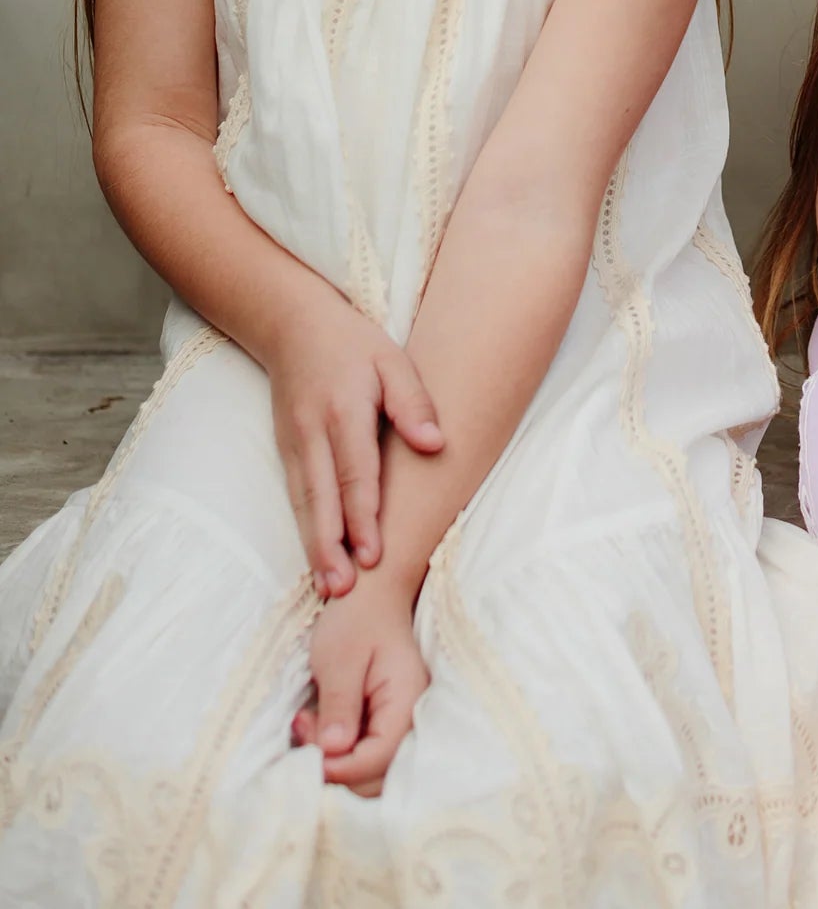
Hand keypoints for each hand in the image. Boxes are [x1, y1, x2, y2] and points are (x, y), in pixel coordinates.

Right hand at [264, 289, 443, 598]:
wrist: (292, 325)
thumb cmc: (353, 344)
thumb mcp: (392, 359)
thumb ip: (412, 402)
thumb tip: (435, 444)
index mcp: (344, 409)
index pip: (354, 470)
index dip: (363, 515)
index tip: (374, 554)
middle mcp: (313, 432)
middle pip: (322, 497)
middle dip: (332, 545)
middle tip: (344, 588)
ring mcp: (294, 444)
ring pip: (304, 504)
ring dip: (315, 547)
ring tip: (329, 586)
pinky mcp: (286, 451)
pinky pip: (297, 497)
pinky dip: (306, 530)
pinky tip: (317, 559)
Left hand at [293, 571, 428, 794]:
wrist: (369, 592)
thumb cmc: (355, 618)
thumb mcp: (339, 660)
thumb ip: (339, 706)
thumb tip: (332, 752)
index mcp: (406, 699)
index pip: (380, 757)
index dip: (342, 767)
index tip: (309, 756)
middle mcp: (410, 715)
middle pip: (377, 772)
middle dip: (335, 765)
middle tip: (304, 729)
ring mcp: (398, 719)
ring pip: (368, 767)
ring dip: (333, 758)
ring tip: (305, 723)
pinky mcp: (382, 719)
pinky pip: (363, 750)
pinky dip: (336, 748)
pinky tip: (314, 723)